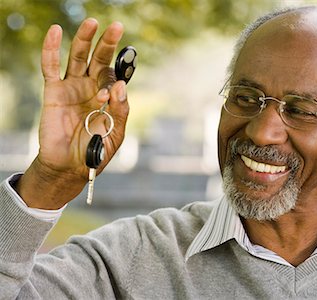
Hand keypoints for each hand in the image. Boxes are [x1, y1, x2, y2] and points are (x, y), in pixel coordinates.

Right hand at [17, 19, 129, 208]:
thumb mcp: (116, 134)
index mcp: (109, 97)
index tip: (114, 87)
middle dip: (108, 44)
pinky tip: (56, 31)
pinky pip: (51, 66)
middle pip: (100, 60)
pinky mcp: (54, 91)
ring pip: (78, 57)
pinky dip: (52, 49)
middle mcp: (91, 87)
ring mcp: (72, 87)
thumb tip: (121, 86)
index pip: (115, 77)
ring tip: (93, 23)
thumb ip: (121, 111)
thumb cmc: (95, 151)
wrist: (69, 166)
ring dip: (85, 40)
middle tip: (117, 27)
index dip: (116, 78)